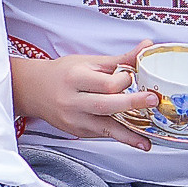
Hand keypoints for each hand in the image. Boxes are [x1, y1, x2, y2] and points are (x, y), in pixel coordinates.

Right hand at [11, 49, 156, 149]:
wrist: (35, 90)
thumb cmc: (64, 73)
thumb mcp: (90, 62)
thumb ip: (121, 59)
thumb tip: (147, 46)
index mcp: (75, 78)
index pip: (105, 83)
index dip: (124, 81)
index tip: (131, 77)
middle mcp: (72, 101)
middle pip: (105, 105)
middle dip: (132, 104)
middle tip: (152, 101)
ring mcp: (73, 120)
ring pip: (104, 128)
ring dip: (128, 135)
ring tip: (146, 140)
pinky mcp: (77, 132)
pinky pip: (101, 134)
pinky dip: (119, 136)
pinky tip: (135, 139)